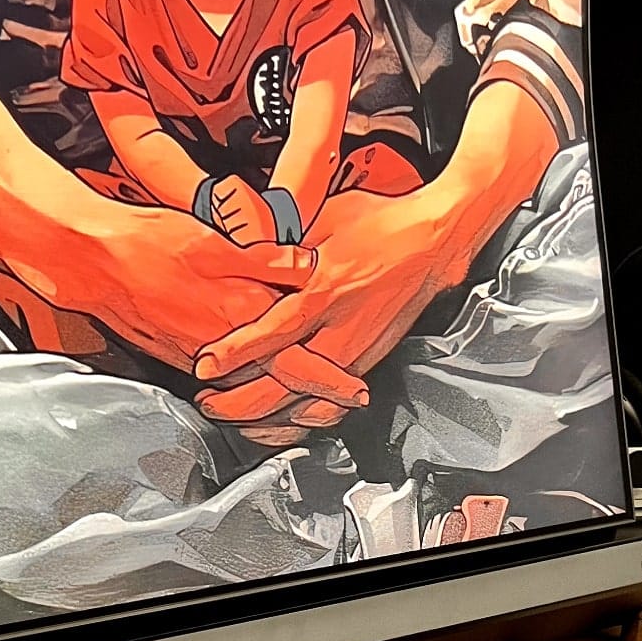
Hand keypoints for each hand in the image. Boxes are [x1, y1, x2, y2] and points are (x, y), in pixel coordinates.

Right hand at [57, 205, 368, 427]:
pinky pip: (221, 381)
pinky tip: (254, 378)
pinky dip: (244, 386)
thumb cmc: (149, 243)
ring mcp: (196, 357)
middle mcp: (221, 349)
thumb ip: (266, 258)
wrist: (92, 262)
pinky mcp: (177, 356)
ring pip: (248, 387)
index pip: (298, 362)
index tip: (356, 393)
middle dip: (313, 400)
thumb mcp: (214, 241)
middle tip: (342, 405)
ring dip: (280, 397)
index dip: (331, 381)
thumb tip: (308, 265)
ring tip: (310, 401)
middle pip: (277, 386)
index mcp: (238, 318)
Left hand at [193, 184, 470, 426]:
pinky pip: (327, 406)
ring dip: (264, 419)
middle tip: (205, 402)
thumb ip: (280, 239)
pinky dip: (297, 421)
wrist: (435, 240)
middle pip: (286, 386)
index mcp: (328, 290)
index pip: (274, 332)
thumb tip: (235, 240)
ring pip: (305, 406)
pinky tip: (274, 424)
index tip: (205, 366)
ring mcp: (356, 354)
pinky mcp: (366, 365)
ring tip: (229, 418)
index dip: (236, 353)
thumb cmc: (380, 222)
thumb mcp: (324, 216)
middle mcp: (343, 331)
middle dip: (239, 403)